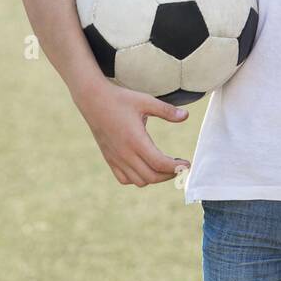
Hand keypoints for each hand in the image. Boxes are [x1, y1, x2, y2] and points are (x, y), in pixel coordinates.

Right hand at [73, 79, 191, 186]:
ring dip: (155, 178)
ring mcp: (116, 158)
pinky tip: (144, 167)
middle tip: (179, 166)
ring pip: (139, 181)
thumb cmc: (121, 99)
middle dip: (169, 175)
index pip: (159, 163)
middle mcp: (125, 153)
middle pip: (152, 177)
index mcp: (135, 140)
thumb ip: (166, 110)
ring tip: (164, 167)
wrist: (93, 99)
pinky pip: (124, 179)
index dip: (176, 167)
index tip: (187, 163)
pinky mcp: (109, 159)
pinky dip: (137, 179)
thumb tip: (186, 116)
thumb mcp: (145, 101)